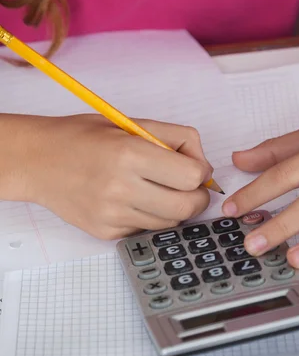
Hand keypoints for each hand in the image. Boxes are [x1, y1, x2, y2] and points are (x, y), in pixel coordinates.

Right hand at [24, 114, 210, 238]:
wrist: (38, 161)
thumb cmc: (84, 138)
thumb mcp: (130, 123)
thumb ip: (174, 138)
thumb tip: (204, 167)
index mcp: (129, 153)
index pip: (192, 176)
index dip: (201, 172)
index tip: (194, 168)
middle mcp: (121, 187)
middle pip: (187, 207)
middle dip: (198, 198)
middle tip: (191, 188)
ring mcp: (112, 214)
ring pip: (170, 223)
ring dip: (175, 210)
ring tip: (159, 191)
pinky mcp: (106, 232)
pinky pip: (146, 230)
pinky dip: (150, 218)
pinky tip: (135, 201)